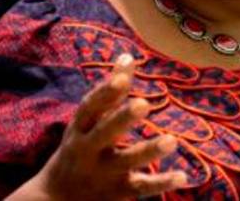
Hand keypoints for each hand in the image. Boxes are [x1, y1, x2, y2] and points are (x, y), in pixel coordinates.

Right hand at [8, 54, 186, 200]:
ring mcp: (103, 173)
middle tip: (144, 104)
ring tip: (172, 141)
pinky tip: (183, 176)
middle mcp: (88, 150)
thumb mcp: (87, 121)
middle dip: (122, 120)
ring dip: (148, 151)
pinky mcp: (118, 192)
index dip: (105, 92)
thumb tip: (128, 54)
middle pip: (105, 134)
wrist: (56, 199)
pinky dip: (161, 182)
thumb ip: (111, 90)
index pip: (90, 108)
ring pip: (126, 162)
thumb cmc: (79, 148)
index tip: (123, 78)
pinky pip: (141, 187)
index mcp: (79, 129)